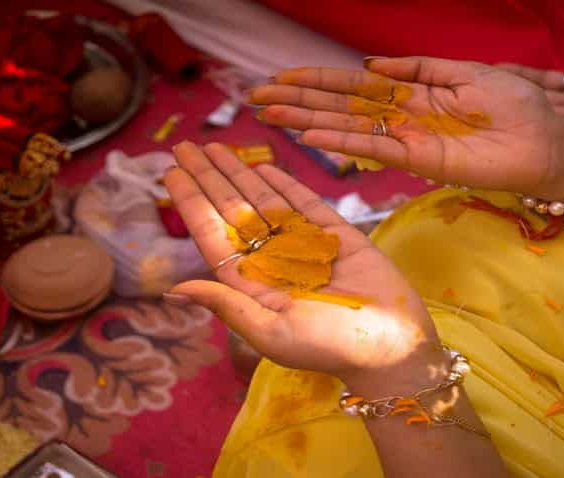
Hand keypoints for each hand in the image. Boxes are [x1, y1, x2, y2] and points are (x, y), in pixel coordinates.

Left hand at [163, 142, 441, 389]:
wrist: (392, 346)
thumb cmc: (328, 348)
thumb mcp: (269, 332)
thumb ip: (226, 305)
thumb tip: (173, 290)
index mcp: (252, 285)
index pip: (213, 236)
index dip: (192, 203)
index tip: (170, 173)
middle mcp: (273, 261)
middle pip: (232, 211)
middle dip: (208, 178)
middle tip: (184, 147)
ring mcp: (304, 246)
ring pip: (264, 201)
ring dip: (239, 173)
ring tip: (215, 147)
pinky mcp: (336, 236)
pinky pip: (305, 203)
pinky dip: (285, 183)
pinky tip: (263, 165)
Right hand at [250, 57, 563, 199]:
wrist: (548, 141)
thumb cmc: (517, 107)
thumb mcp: (467, 72)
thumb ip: (419, 67)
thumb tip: (371, 64)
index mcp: (414, 94)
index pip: (355, 85)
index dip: (318, 80)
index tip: (282, 76)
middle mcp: (403, 118)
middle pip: (341, 106)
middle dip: (299, 100)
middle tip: (257, 97)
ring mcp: (407, 140)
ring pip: (348, 125)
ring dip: (307, 119)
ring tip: (270, 114)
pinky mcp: (419, 160)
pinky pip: (374, 146)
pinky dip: (342, 140)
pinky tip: (311, 134)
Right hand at [500, 36, 563, 136]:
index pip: (541, 83)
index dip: (520, 77)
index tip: (496, 70)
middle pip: (534, 98)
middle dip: (510, 92)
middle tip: (479, 87)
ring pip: (540, 110)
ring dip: (517, 107)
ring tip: (490, 101)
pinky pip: (559, 121)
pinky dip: (540, 116)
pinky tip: (517, 111)